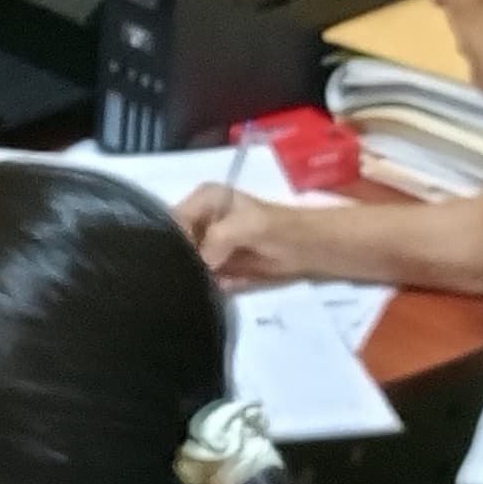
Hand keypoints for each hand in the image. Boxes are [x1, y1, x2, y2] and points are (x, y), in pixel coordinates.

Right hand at [175, 183, 325, 287]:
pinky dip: (214, 285)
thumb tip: (200, 264)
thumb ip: (218, 239)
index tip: (185, 262)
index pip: (173, 220)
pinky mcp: (218, 265)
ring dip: (197, 276)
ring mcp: (209, 244)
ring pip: (188, 264)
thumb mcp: (247, 226)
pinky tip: (229, 283)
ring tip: (216, 280)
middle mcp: (202, 219)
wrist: (309, 250)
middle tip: (193, 278)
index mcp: (204, 198)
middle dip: (184, 262)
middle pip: (176, 243)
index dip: (175, 242)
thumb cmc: (280, 228)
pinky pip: (205, 278)